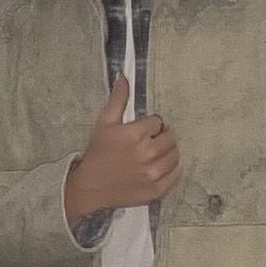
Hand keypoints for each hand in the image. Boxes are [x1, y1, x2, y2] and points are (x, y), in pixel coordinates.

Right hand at [64, 74, 180, 222]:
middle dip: (161, 137)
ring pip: (175, 155)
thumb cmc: (97, 154)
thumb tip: (124, 77)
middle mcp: (147, 154)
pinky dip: (171, 170)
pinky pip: (175, 175)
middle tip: (149, 141)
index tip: (141, 131)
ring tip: (154, 154)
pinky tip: (158, 167)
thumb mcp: (104, 123)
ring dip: (168, 152)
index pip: (157, 122)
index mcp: (135, 135)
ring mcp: (153, 173)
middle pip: (170, 138)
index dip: (150, 125)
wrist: (90, 187)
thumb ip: (118, 99)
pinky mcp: (156, 189)